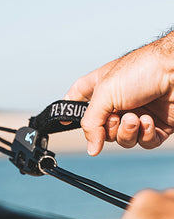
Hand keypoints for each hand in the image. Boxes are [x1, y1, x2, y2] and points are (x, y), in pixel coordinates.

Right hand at [64, 31, 173, 154]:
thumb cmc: (142, 69)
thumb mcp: (104, 94)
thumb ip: (91, 123)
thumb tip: (91, 149)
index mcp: (100, 88)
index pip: (77, 99)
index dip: (69, 111)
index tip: (64, 121)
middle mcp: (116, 102)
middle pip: (100, 129)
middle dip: (108, 128)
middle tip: (116, 116)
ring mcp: (136, 114)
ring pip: (122, 140)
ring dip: (127, 132)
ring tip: (135, 118)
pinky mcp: (155, 125)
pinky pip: (143, 142)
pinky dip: (144, 135)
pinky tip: (148, 121)